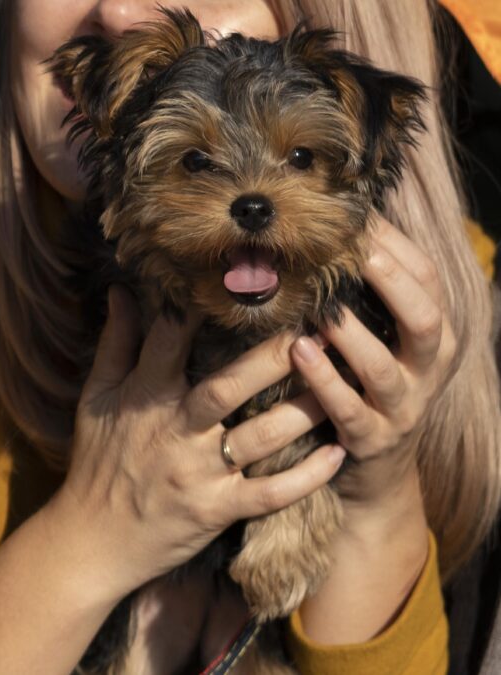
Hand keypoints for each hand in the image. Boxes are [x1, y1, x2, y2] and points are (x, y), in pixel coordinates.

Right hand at [50, 285, 345, 596]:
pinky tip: (337, 453)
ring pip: (261, 438)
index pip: (169, 342)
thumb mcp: (97, 398)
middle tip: (314, 328)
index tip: (238, 283)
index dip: (200, 309)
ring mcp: (199, 473)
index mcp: (144, 397)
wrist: (91, 541)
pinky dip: (306, 477)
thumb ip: (115, 343)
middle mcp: (175, 431)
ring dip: (304, 410)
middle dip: (272, 357)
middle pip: (228, 387)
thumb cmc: (96, 462)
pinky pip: (270, 493)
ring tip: (343, 381)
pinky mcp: (216, 511)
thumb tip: (124, 291)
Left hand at [289, 216, 455, 508]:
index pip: (428, 281)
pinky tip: (298, 353)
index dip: (397, 247)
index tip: (359, 219)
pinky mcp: (372, 440)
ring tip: (318, 310)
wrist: (377, 469)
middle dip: (392, 284)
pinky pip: (348, 410)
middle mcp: (428, 370)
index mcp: (434, 336)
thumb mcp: (381, 337)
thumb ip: (370, 293)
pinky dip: (323, 381)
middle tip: (355, 254)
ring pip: (383, 369)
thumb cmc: (367, 384)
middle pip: (425, 321)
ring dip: (350, 336)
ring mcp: (402, 408)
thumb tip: (342, 227)